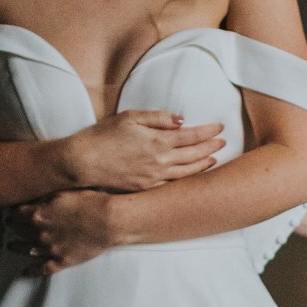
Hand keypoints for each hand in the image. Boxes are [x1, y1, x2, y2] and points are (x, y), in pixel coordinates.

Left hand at [8, 191, 116, 274]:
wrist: (109, 221)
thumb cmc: (90, 203)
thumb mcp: (63, 193)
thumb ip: (44, 198)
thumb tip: (30, 200)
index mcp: (39, 214)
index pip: (16, 213)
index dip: (11, 211)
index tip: (8, 211)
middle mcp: (40, 232)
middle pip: (19, 230)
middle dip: (12, 226)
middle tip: (9, 224)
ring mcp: (50, 248)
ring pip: (26, 249)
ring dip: (16, 247)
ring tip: (10, 246)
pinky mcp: (62, 261)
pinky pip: (42, 269)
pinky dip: (31, 271)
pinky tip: (24, 272)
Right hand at [67, 110, 225, 192]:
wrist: (82, 162)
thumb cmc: (103, 136)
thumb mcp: (130, 117)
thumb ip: (157, 118)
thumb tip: (180, 120)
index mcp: (158, 141)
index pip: (192, 135)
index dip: (208, 131)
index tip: (220, 127)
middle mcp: (160, 161)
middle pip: (194, 155)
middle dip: (211, 147)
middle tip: (223, 142)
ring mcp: (154, 178)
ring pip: (186, 172)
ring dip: (203, 165)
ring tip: (214, 159)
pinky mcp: (145, 188)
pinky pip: (172, 185)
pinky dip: (186, 180)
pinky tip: (191, 176)